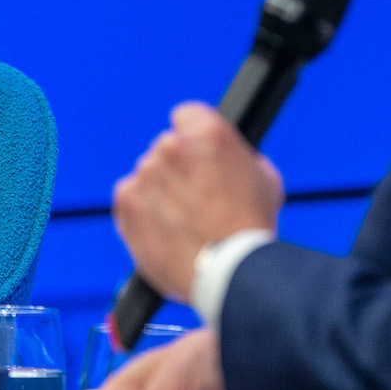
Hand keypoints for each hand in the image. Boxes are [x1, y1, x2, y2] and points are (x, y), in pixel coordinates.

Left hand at [113, 102, 283, 298]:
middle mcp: (170, 147)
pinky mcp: (127, 200)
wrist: (229, 272)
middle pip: (167, 149)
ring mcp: (145, 173)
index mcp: (205, 132)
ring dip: (161, 192)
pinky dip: (142, 212)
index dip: (195, 140)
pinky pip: (130, 198)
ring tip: (184, 223)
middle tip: (197, 200)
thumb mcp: (263, 178)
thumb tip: (225, 158)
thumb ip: (235, 157)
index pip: (187, 117)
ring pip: (149, 176)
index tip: (200, 158)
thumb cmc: (251, 228)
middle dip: (178, 170)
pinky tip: (165, 230)